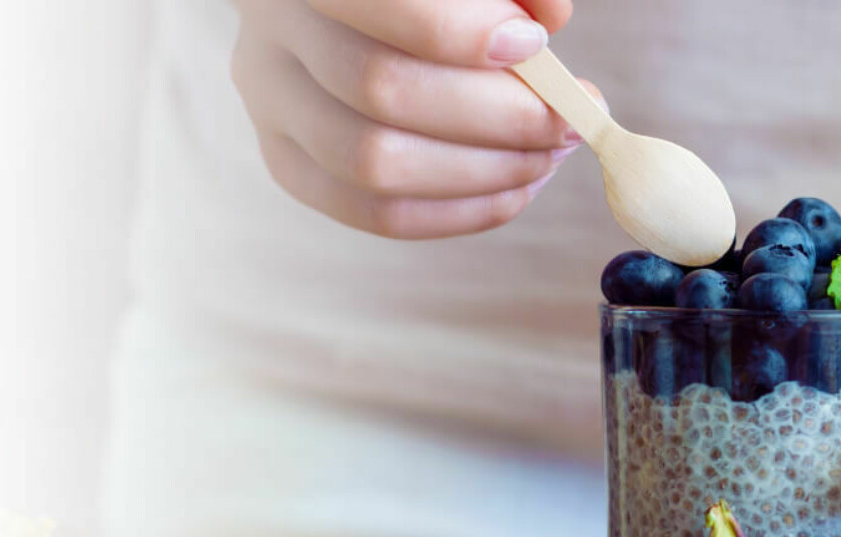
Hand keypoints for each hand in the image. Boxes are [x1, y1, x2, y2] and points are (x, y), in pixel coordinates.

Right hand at [230, 0, 593, 238]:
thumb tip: (548, 18)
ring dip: (483, 171)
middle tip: (570, 117)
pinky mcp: (287, 159)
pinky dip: (456, 210)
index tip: (534, 44)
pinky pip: (372, 212)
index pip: (382, 4)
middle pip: (380, 88)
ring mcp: (270, 103)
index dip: (461, 32)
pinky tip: (512, 188)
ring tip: (548, 153)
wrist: (340, 0)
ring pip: (373, 164)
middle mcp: (272, 31)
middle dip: (497, 114)